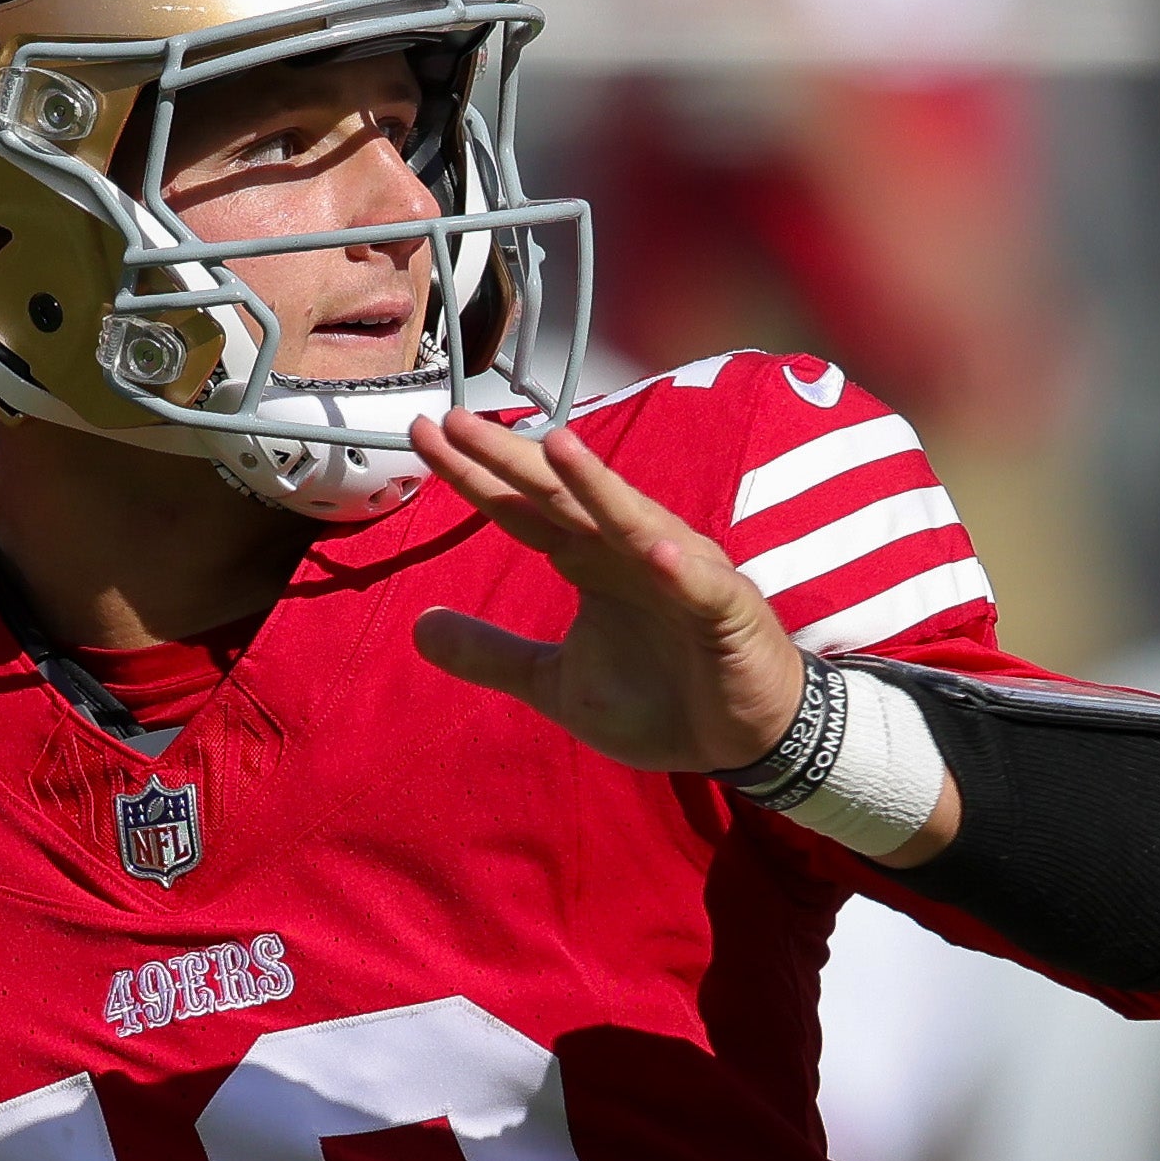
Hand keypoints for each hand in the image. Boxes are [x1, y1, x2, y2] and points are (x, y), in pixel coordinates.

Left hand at [404, 406, 811, 772]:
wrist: (741, 740)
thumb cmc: (658, 699)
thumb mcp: (555, 682)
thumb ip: (492, 653)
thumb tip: (417, 628)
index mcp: (587, 559)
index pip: (521, 508)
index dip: (474, 474)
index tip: (423, 435)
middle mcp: (628, 550)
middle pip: (562, 496)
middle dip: (511, 457)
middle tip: (456, 420)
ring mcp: (681, 572)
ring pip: (632, 522)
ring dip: (598, 487)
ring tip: (557, 447)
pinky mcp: (726, 610)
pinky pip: (699, 586)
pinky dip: (680, 567)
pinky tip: (657, 550)